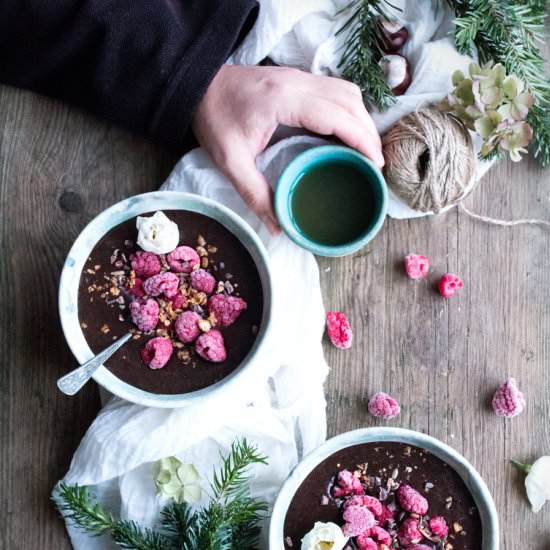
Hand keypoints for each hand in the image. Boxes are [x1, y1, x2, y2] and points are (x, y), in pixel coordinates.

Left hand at [192, 65, 383, 235]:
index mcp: (283, 100)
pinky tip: (346, 131)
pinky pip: (335, 89)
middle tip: (375, 164)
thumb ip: (255, 194)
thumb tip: (279, 226)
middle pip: (350, 101)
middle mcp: (297, 82)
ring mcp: (298, 76)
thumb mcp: (230, 162)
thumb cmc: (213, 118)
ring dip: (361, 118)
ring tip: (366, 149)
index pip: (337, 115)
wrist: (198, 85)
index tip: (376, 163)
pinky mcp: (297, 78)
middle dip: (368, 132)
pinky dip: (348, 110)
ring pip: (347, 91)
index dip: (362, 139)